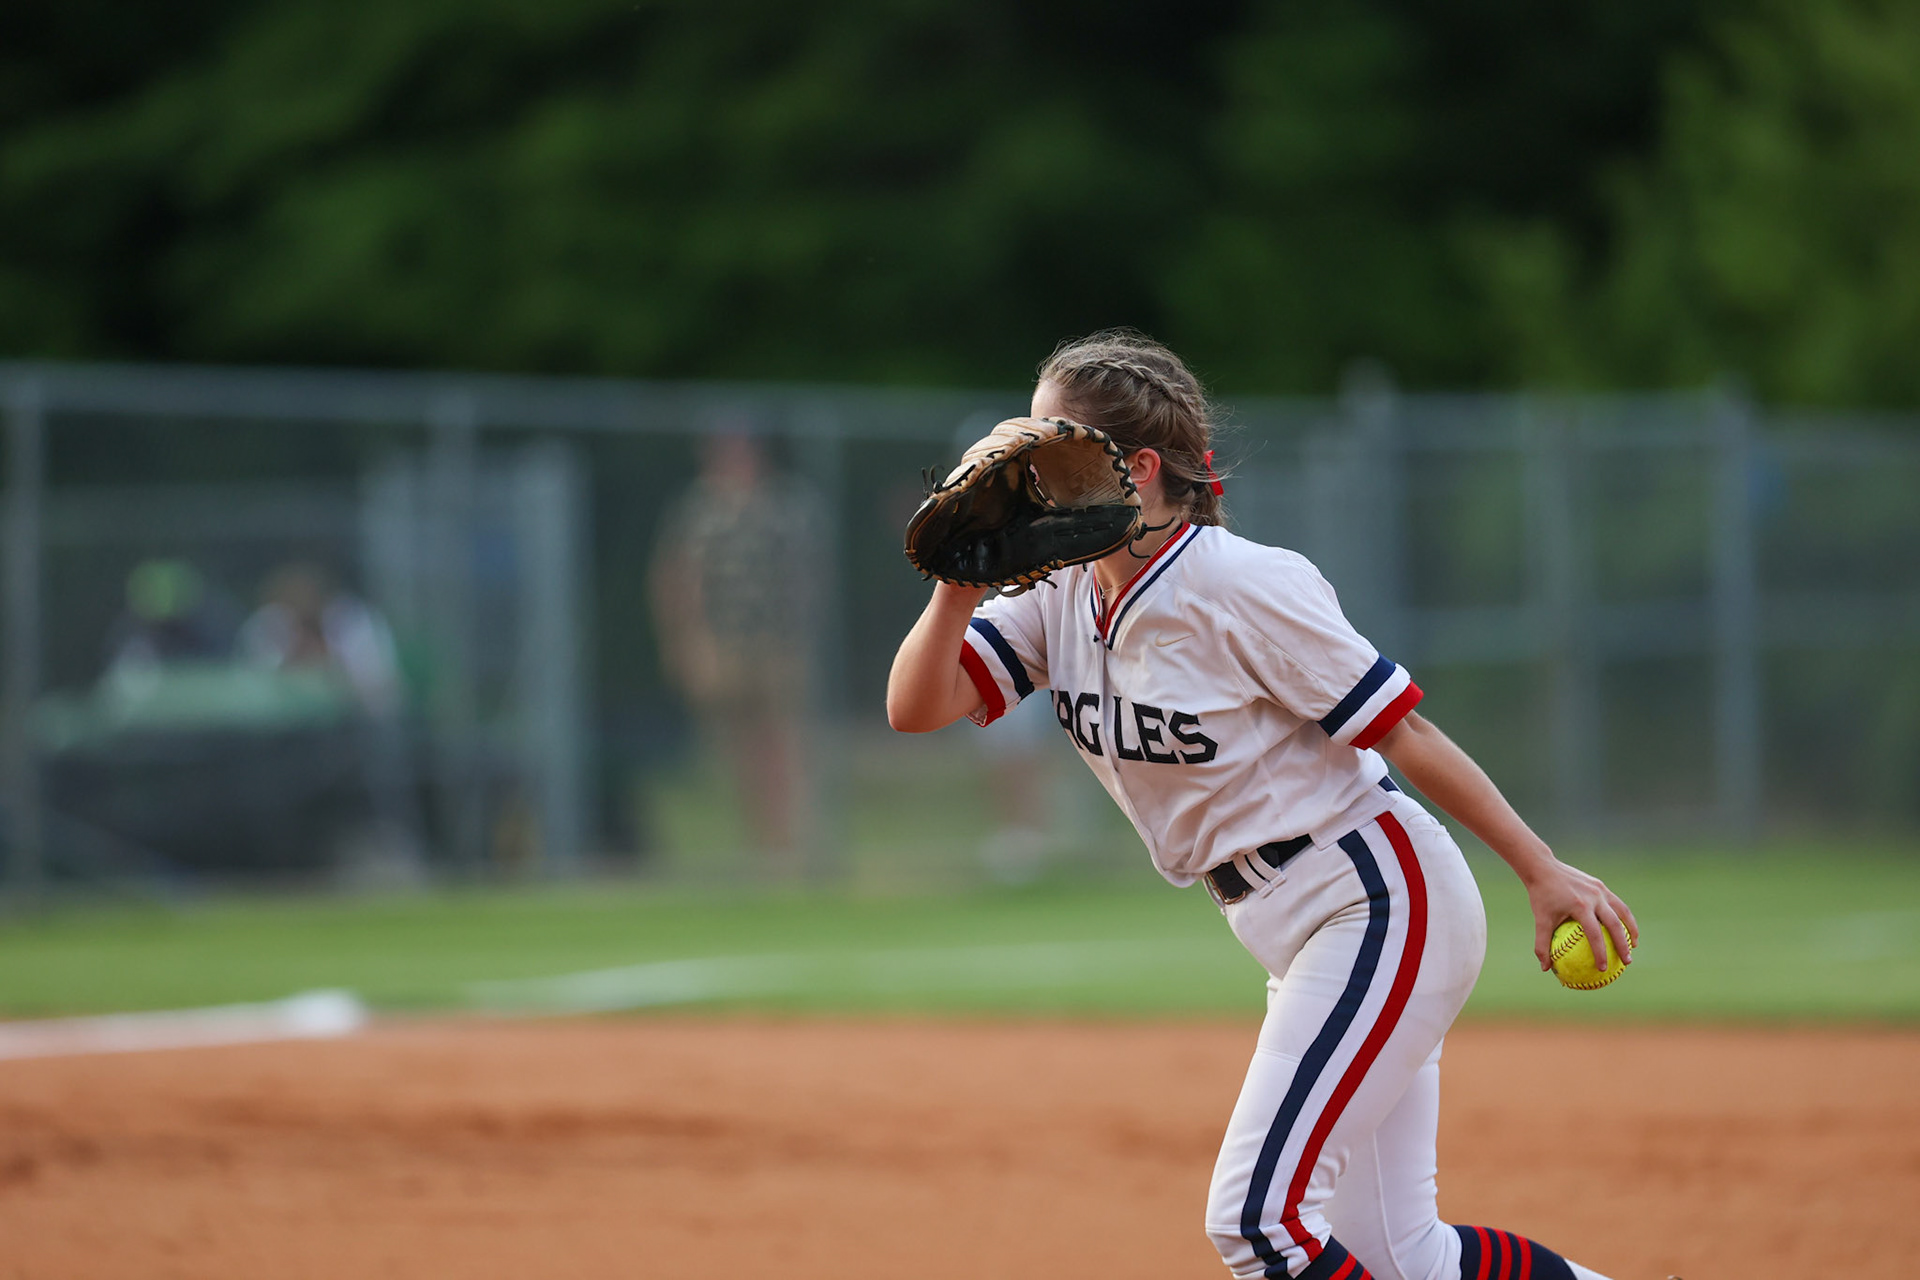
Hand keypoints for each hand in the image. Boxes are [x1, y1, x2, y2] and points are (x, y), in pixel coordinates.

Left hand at [1522, 858, 1638, 972]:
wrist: (1543, 868)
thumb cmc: (1541, 896)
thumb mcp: (1540, 920)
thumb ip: (1542, 944)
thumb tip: (1545, 968)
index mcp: (1580, 906)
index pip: (1594, 934)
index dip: (1601, 953)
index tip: (1603, 968)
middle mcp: (1594, 897)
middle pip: (1615, 924)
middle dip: (1623, 944)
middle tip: (1627, 962)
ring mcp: (1599, 889)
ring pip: (1622, 911)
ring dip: (1631, 929)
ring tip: (1634, 945)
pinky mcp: (1600, 885)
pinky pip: (1616, 903)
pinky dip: (1623, 916)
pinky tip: (1624, 928)